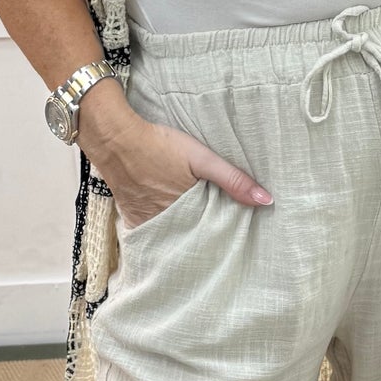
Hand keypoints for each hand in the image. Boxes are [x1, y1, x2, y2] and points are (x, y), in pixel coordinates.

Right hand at [82, 109, 272, 228]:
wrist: (115, 139)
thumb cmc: (159, 145)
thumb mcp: (202, 158)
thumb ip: (233, 180)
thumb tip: (265, 200)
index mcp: (186, 212)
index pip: (211, 233)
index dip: (222, 234)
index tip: (235, 238)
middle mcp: (165, 222)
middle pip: (190, 237)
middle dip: (203, 239)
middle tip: (218, 241)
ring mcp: (145, 222)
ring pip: (171, 236)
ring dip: (183, 236)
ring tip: (196, 235)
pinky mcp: (131, 217)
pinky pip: (149, 233)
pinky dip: (160, 233)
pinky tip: (169, 231)